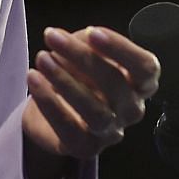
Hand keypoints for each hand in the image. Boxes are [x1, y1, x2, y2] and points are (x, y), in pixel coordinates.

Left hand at [23, 26, 160, 161]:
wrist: (54, 110)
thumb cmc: (79, 75)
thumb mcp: (86, 52)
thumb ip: (89, 43)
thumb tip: (85, 39)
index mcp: (141, 84)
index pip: (145, 67)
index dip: (121, 49)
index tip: (92, 32)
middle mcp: (132, 110)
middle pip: (116, 84)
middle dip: (81, 57)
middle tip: (52, 37)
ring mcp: (111, 132)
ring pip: (95, 111)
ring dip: (65, 81)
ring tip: (42, 59)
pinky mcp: (85, 147)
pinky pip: (68, 127)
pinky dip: (48, 101)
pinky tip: (34, 78)